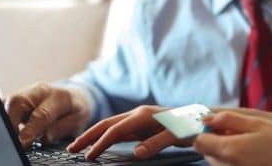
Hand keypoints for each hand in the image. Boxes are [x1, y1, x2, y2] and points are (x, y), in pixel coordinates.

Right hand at [4, 83, 92, 149]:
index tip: (23, 142)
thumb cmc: (76, 110)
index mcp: (58, 96)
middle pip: (17, 102)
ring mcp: (26, 92)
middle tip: (13, 140)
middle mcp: (39, 90)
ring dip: (6, 120)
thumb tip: (44, 137)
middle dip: (11, 122)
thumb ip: (61, 128)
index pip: (40, 113)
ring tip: (11, 135)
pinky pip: (4, 105)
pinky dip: (2, 116)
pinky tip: (6, 126)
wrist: (74, 96)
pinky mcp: (16, 98)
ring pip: (7, 102)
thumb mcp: (78, 121)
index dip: (30, 130)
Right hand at [67, 105, 187, 160]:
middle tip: (71, 149)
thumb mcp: (176, 135)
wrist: (200, 117)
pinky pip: (119, 130)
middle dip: (88, 136)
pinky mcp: (141, 124)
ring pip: (110, 126)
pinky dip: (106, 137)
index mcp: (143, 115)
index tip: (89, 157)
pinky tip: (100, 144)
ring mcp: (139, 119)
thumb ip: (156, 143)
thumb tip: (136, 153)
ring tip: (79, 147)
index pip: (115, 130)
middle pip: (106, 124)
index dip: (100, 143)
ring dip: (94, 136)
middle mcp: (138, 114)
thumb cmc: (190, 125)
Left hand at [194, 112, 271, 165]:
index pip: (199, 142)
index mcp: (229, 150)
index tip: (217, 125)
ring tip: (249, 144)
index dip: (205, 131)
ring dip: (226, 151)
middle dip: (217, 141)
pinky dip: (235, 160)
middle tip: (238, 132)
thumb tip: (208, 118)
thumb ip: (229, 119)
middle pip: (207, 152)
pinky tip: (253, 155)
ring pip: (218, 161)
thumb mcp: (257, 122)